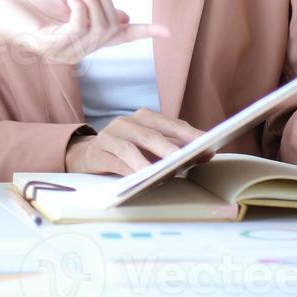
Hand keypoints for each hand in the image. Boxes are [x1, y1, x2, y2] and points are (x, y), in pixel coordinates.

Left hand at [0, 0, 170, 64]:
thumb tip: (124, 16)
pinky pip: (81, 26)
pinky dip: (81, 7)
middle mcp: (78, 52)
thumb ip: (94, 10)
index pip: (121, 38)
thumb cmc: (28, 8)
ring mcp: (66, 53)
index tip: (170, 32)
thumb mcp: (68, 5)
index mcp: (84, 41)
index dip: (146, 33)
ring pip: (99, 27)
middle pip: (112, 26)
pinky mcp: (52, 46)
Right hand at [64, 109, 214, 174]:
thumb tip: (204, 154)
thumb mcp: (150, 146)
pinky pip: (115, 162)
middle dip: (170, 146)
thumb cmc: (129, 150)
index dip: (189, 134)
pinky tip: (139, 179)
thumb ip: (174, 148)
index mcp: (144, 117)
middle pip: (151, 133)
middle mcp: (126, 122)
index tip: (207, 143)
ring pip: (130, 147)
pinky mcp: (97, 151)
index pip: (170, 124)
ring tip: (163, 172)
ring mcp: (109, 135)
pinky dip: (128, 170)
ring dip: (147, 161)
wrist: (89, 153)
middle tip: (186, 158)